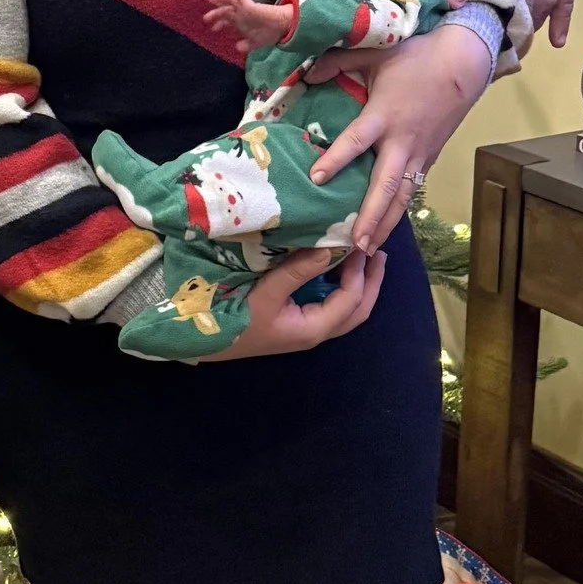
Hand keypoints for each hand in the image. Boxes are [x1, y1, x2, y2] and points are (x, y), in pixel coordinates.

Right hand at [199, 246, 384, 359]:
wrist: (204, 340)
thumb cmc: (235, 320)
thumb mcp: (265, 294)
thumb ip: (297, 272)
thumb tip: (328, 248)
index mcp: (313, 327)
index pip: (350, 299)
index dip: (359, 272)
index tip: (360, 243)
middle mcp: (316, 331)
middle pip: (357, 310)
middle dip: (371, 282)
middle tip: (378, 252)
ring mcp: (306, 328)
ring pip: (345, 310)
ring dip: (358, 285)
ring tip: (362, 258)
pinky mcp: (295, 322)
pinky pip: (329, 305)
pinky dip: (340, 287)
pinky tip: (333, 269)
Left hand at [204, 0, 292, 57]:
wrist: (282, 26)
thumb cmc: (271, 33)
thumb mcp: (256, 42)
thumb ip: (247, 45)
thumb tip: (238, 48)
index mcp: (242, 23)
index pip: (228, 21)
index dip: (219, 24)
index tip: (213, 29)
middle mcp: (242, 15)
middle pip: (226, 11)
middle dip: (215, 14)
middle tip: (205, 19)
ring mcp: (245, 9)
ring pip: (229, 2)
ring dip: (219, 0)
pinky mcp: (250, 5)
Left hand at [309, 27, 493, 250]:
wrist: (464, 63)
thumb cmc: (416, 56)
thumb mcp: (375, 52)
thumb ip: (337, 62)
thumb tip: (305, 73)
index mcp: (384, 115)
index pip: (355, 142)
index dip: (335, 160)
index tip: (316, 179)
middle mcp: (402, 141)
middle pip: (386, 186)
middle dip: (371, 217)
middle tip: (356, 244)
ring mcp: (420, 153)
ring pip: (403, 195)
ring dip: (387, 223)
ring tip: (370, 248)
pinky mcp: (430, 157)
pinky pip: (413, 188)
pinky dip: (399, 209)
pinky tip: (388, 224)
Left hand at [474, 0, 575, 49]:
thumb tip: (468, 11)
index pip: (513, 6)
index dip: (504, 29)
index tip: (492, 47)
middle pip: (533, 8)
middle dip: (519, 31)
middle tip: (502, 50)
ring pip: (549, 3)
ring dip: (536, 23)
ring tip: (519, 42)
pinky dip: (563, 16)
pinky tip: (557, 40)